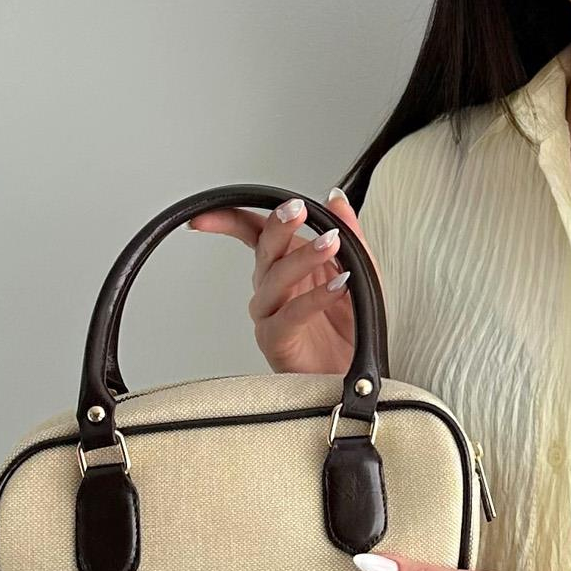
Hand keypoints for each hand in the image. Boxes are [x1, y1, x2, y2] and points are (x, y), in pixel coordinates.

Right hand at [187, 187, 381, 375]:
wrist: (357, 373)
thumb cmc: (351, 327)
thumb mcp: (361, 272)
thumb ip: (350, 234)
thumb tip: (335, 197)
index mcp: (284, 265)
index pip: (251, 233)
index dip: (228, 219)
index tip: (209, 213)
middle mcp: (271, 288)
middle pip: (264, 249)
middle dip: (279, 226)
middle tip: (297, 210)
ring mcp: (270, 314)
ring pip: (276, 279)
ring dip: (304, 257)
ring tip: (332, 243)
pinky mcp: (278, 340)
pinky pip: (292, 314)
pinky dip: (316, 298)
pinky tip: (338, 286)